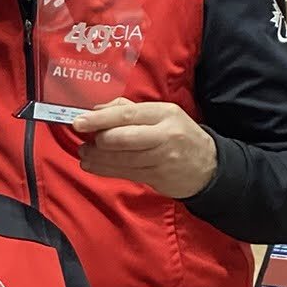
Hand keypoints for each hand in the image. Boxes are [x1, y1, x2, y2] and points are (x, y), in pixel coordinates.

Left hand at [70, 97, 218, 198]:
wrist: (208, 166)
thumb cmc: (177, 135)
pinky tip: (92, 165)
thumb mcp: (161, 114)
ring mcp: (161, 158)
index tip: (78, 122)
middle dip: (98, 140)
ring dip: (97, 157)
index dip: (99, 119)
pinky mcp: (156, 177)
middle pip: (122, 138)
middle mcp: (164, 135)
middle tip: (84, 140)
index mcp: (164, 113)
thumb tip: (96, 109)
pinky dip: (104, 169)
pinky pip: (124, 172)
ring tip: (84, 153)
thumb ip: (128, 109)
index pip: (127, 114)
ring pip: (120, 158)